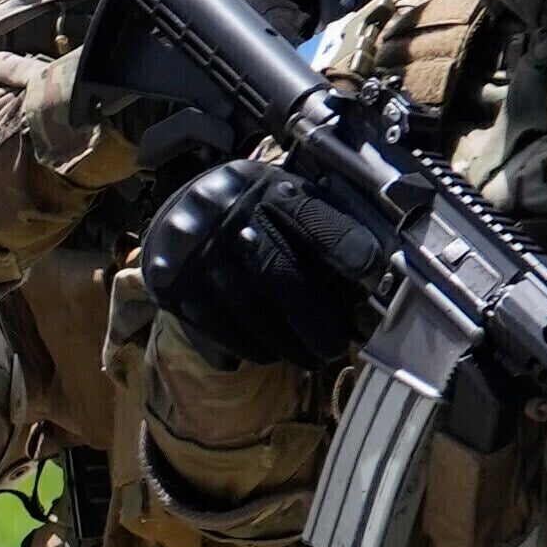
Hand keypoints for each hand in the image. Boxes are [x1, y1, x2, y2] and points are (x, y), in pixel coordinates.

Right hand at [130, 145, 368, 372]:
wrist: (182, 213)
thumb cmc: (256, 214)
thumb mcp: (290, 204)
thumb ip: (324, 230)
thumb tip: (373, 278)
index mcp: (268, 189)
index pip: (308, 216)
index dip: (340, 243)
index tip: (369, 270)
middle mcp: (227, 214)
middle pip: (277, 272)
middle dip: (312, 318)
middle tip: (333, 347)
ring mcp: (195, 251)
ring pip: (247, 309)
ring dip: (284, 342)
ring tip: (308, 358)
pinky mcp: (173, 283)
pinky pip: (217, 325)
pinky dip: (249, 345)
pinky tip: (269, 352)